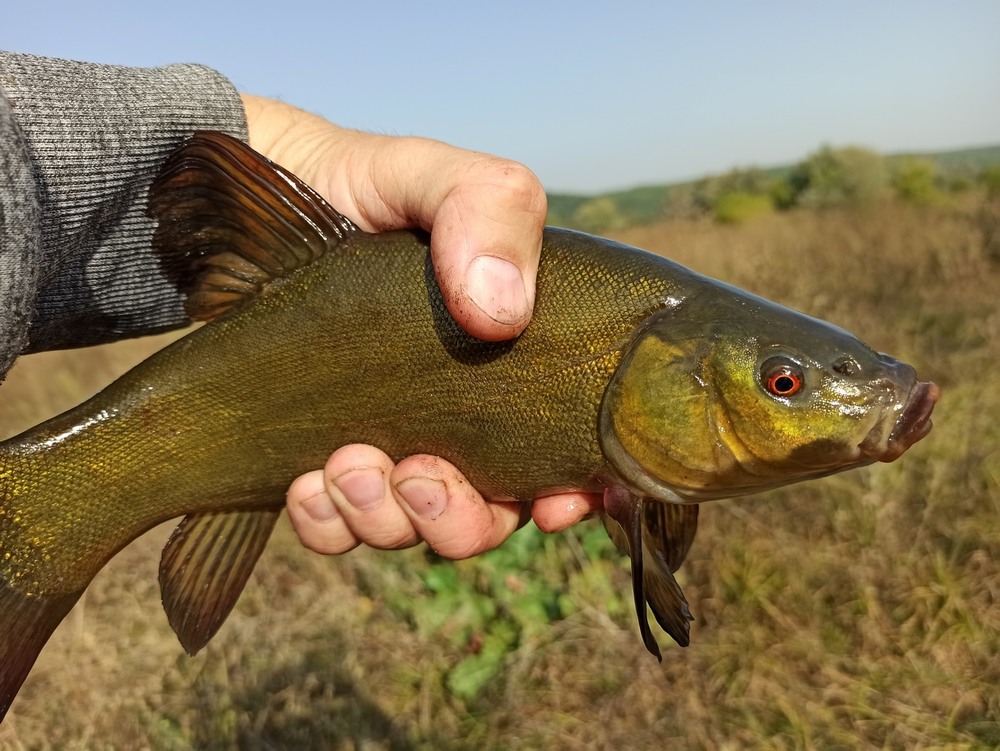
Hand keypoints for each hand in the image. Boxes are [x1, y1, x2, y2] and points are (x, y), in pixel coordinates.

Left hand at [242, 96, 601, 557]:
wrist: (261, 196)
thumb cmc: (365, 186)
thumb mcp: (435, 176)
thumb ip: (491, 208)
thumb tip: (501, 314)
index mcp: (512, 363)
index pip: (569, 454)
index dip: (574, 495)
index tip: (552, 503)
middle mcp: (459, 416)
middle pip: (490, 515)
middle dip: (459, 519)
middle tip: (417, 476)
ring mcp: (389, 442)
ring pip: (412, 530)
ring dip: (387, 519)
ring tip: (348, 465)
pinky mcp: (319, 457)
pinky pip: (336, 528)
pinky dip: (328, 522)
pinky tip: (307, 482)